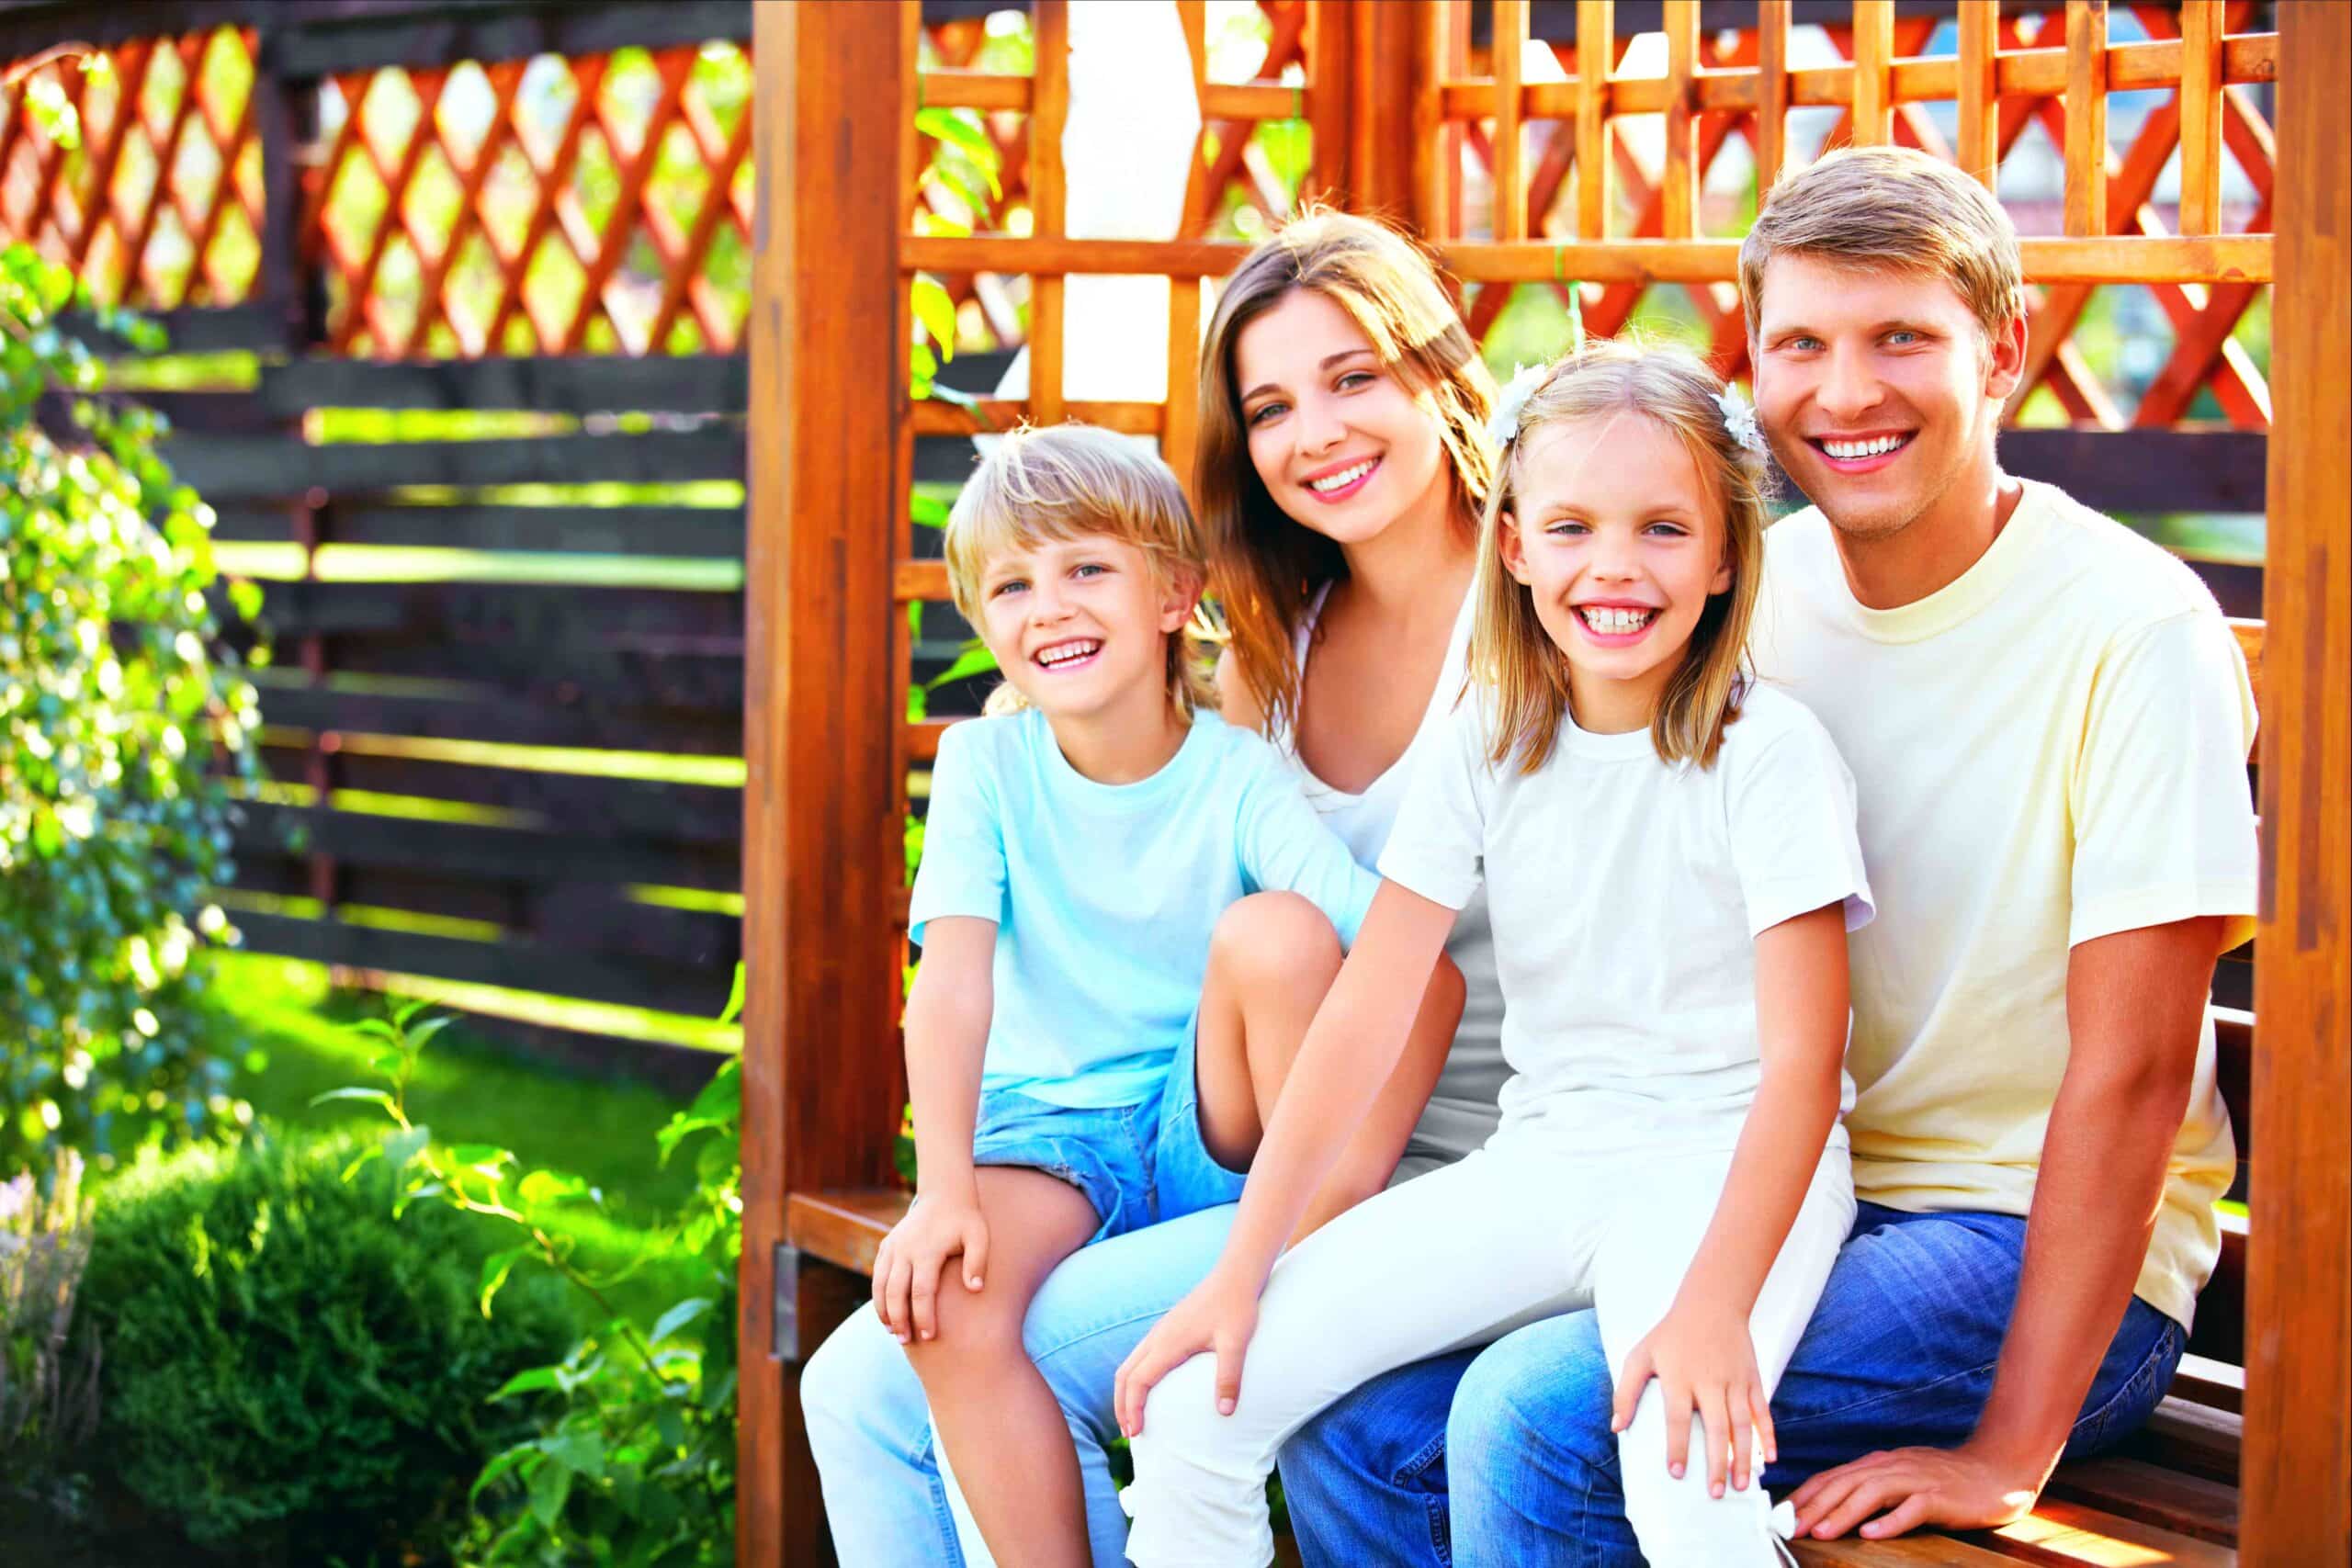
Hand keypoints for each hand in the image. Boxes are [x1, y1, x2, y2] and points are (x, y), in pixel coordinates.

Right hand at [871, 1190, 988, 1343]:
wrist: (944, 1194)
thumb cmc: (965, 1220)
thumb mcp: (979, 1236)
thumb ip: (978, 1261)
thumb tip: (975, 1289)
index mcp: (927, 1249)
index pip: (922, 1291)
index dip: (924, 1316)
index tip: (930, 1336)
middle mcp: (905, 1249)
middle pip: (896, 1292)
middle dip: (900, 1320)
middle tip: (906, 1342)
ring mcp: (893, 1246)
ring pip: (880, 1285)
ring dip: (884, 1311)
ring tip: (894, 1332)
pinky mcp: (886, 1246)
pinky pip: (877, 1275)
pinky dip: (879, 1296)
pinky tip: (887, 1313)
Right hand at [1113, 1265, 1260, 1436]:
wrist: (1236, 1275)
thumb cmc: (1236, 1308)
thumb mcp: (1236, 1344)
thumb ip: (1229, 1378)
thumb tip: (1225, 1412)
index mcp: (1168, 1343)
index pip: (1138, 1381)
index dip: (1132, 1409)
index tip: (1135, 1433)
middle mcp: (1158, 1336)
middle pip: (1124, 1375)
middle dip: (1121, 1405)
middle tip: (1129, 1434)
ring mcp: (1161, 1331)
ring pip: (1129, 1364)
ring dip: (1125, 1392)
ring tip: (1133, 1417)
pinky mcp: (1168, 1328)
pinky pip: (1140, 1356)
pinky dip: (1134, 1378)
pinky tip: (1148, 1389)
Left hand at [1609, 1301, 1773, 1497]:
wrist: (1712, 1304)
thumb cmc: (1671, 1334)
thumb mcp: (1641, 1355)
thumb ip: (1626, 1392)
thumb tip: (1616, 1427)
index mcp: (1679, 1377)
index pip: (1677, 1418)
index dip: (1677, 1447)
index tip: (1677, 1473)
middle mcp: (1709, 1381)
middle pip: (1715, 1427)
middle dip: (1717, 1462)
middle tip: (1715, 1493)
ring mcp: (1735, 1380)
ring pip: (1742, 1424)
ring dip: (1743, 1457)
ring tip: (1740, 1485)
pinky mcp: (1753, 1379)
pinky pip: (1762, 1411)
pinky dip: (1768, 1435)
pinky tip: (1769, 1459)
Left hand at [1788, 1441, 2048, 1540]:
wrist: (1997, 1471)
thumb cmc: (1946, 1480)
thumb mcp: (1902, 1477)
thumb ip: (1873, 1487)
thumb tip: (1837, 1505)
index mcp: (1880, 1463)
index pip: (1834, 1476)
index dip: (1806, 1494)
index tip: (1783, 1513)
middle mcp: (1893, 1467)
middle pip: (1845, 1483)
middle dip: (1814, 1505)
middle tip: (1790, 1526)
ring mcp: (1916, 1480)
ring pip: (1871, 1493)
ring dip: (1842, 1512)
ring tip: (1820, 1531)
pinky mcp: (1940, 1497)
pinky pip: (1912, 1509)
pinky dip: (1890, 1521)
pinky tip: (1872, 1534)